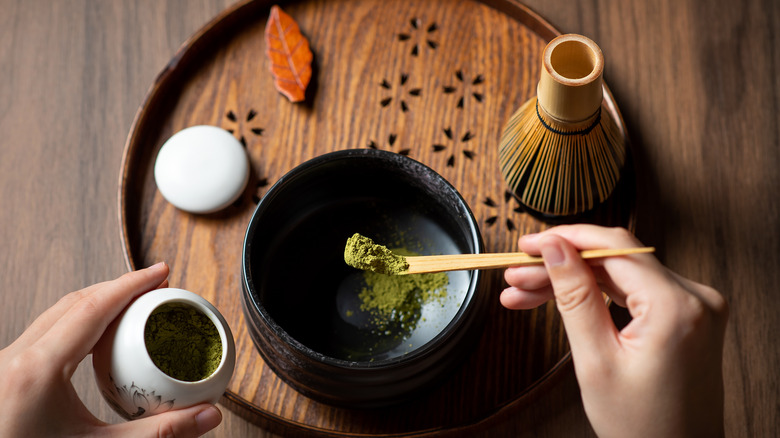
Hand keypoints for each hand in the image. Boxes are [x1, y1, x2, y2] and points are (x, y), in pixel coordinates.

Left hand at [0, 262, 222, 436]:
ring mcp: (4, 365)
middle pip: (74, 302)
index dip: (131, 284)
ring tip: (132, 306)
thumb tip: (208, 417)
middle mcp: (14, 360)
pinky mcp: (3, 375)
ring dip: (96, 303)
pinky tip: (97, 337)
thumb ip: (157, 433)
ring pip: (54, 315)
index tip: (160, 272)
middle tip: (155, 286)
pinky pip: (42, 334)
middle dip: (118, 288)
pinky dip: (76, 323)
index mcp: (37, 370)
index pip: (92, 309)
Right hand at [502, 225, 727, 437]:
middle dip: (560, 265)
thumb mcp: (596, 361)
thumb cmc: (643, 427)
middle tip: (518, 275)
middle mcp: (694, 297)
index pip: (612, 247)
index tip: (528, 245)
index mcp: (676, 306)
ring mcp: (695, 306)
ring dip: (573, 279)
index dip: (564, 239)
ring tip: (527, 291)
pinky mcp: (688, 316)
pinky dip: (597, 294)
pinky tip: (559, 297)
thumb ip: (574, 296)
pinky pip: (635, 290)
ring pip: (620, 273)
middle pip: (613, 260)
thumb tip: (555, 249)